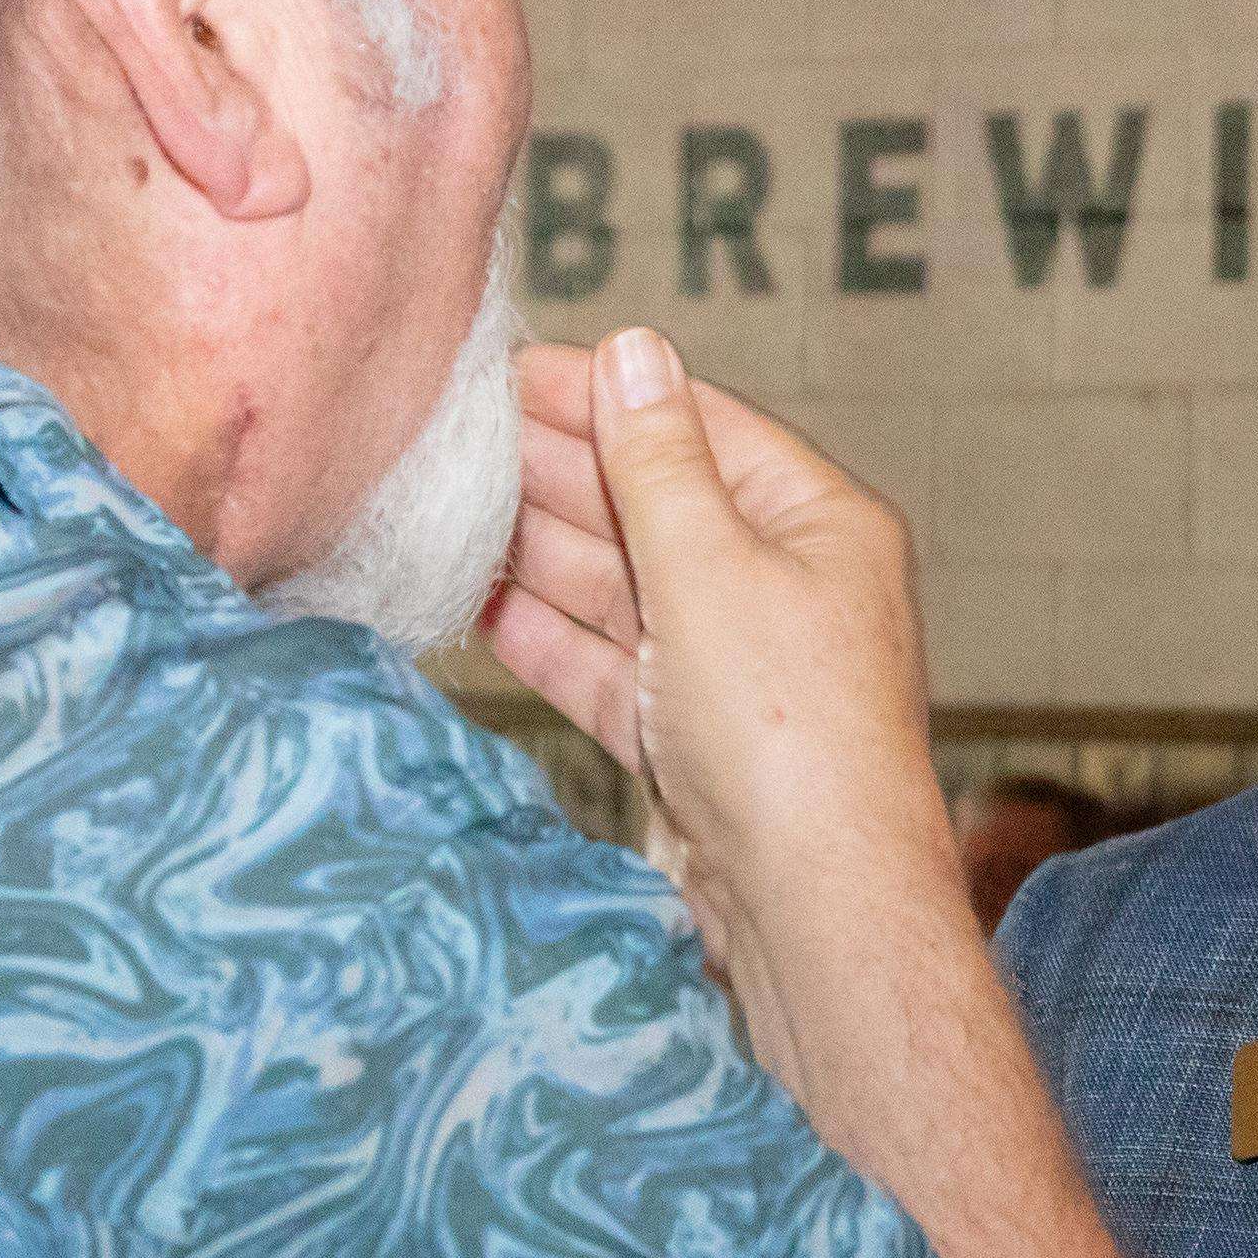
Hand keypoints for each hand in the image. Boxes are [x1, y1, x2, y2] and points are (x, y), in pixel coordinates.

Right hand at [489, 325, 958, 976]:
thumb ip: (656, 462)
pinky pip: (608, 666)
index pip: (698, 428)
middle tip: (448, 438)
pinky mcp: (690, 737)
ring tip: (441, 510)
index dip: (603, 395)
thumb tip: (635, 350)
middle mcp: (782, 586)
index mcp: (817, 523)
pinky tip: (475, 606)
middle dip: (555, 472)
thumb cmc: (788, 731)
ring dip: (536, 551)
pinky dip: (545, 637)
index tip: (506, 372)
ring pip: (622, 586)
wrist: (813, 907)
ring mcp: (733, 665)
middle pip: (654, 504)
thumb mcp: (711, 566)